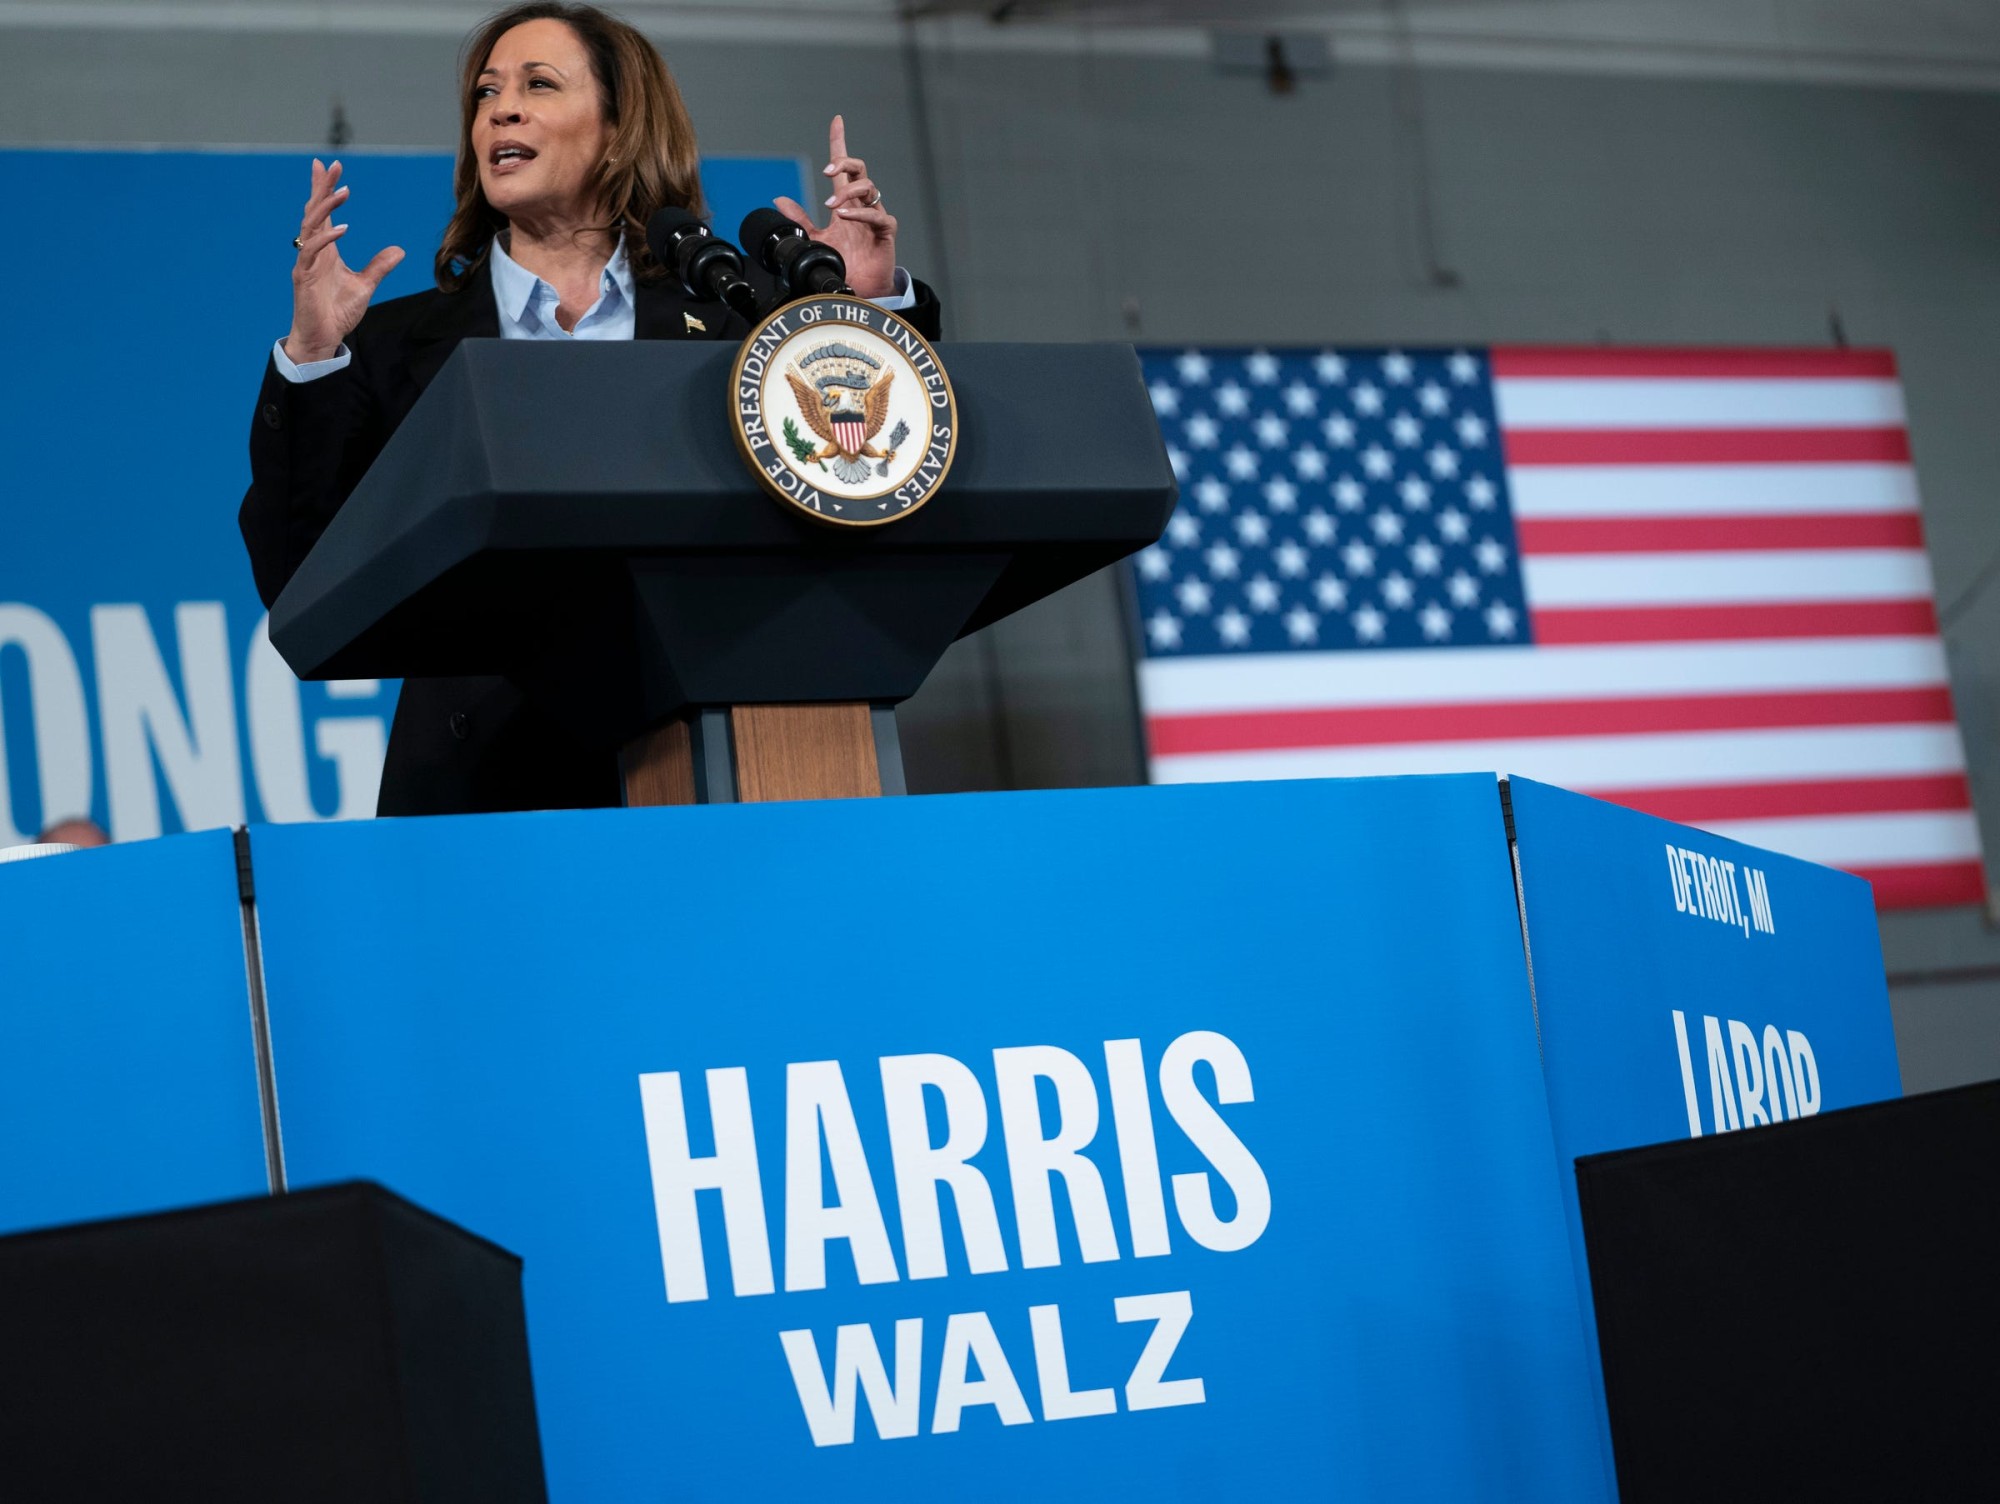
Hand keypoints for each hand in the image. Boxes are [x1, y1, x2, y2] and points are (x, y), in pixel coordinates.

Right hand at [284, 158, 405, 363]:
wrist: (322, 337)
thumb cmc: (337, 312)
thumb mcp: (365, 286)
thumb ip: (379, 267)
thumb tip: (399, 251)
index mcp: (325, 249)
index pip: (323, 213)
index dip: (324, 190)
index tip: (329, 167)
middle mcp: (313, 251)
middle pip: (314, 212)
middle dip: (322, 188)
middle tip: (331, 166)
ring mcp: (306, 262)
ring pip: (310, 226)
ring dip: (326, 207)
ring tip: (342, 191)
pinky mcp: (304, 277)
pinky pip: (312, 252)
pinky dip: (326, 239)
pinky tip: (342, 229)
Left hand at [772, 115, 897, 300]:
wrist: (858, 290)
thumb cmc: (842, 263)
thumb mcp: (814, 239)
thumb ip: (799, 218)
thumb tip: (779, 199)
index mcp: (845, 203)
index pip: (843, 168)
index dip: (839, 143)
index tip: (837, 121)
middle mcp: (861, 205)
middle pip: (859, 170)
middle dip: (844, 163)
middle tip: (826, 172)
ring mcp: (875, 217)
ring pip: (868, 187)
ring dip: (848, 192)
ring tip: (832, 207)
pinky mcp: (886, 231)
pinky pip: (877, 214)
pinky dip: (860, 212)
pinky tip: (845, 217)